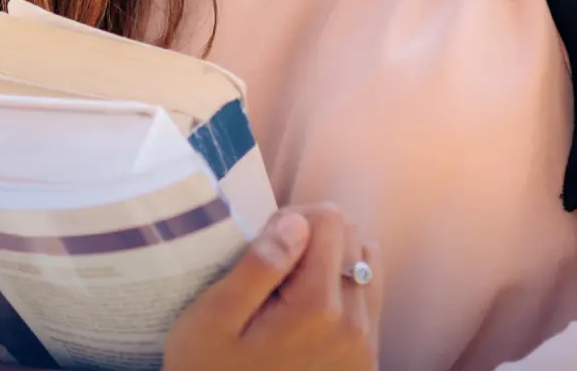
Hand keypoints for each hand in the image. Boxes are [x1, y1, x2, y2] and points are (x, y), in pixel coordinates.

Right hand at [162, 204, 380, 370]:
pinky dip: (341, 293)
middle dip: (313, 241)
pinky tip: (305, 315)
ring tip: (289, 291)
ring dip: (331, 265)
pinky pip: (368, 301)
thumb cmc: (208, 368)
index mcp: (318, 307)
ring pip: (367, 266)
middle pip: (354, 239)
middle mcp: (355, 326)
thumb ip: (260, 266)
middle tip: (272, 272)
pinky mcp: (366, 361)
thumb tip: (298, 223)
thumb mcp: (214, 317)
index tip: (264, 247)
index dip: (293, 221)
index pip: (332, 220)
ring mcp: (366, 347)